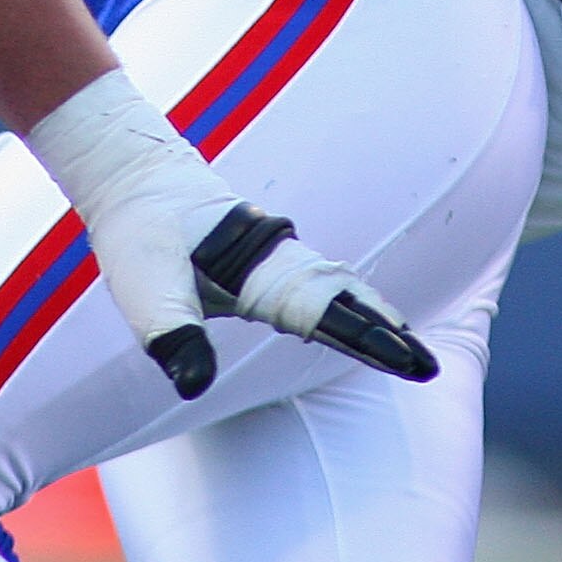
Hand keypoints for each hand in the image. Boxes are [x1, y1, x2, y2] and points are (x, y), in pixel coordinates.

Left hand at [23, 71, 437, 399]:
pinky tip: (348, 319)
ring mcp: (272, 258)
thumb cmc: (141, 231)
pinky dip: (345, 302)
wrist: (134, 174)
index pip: (327, 312)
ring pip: (336, 287)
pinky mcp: (260, 260)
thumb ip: (174, 336)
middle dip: (386, 333)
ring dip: (371, 317)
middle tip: (426, 365)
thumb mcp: (147, 288)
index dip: (369, 337)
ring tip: (404, 346)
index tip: (410, 359)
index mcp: (260, 270)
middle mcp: (277, 262)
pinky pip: (318, 283)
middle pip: (346, 299)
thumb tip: (194, 387)